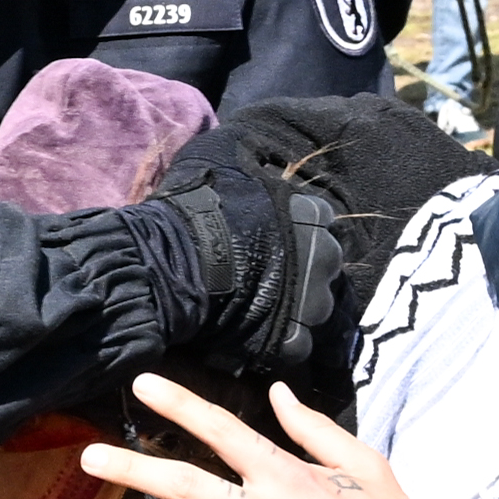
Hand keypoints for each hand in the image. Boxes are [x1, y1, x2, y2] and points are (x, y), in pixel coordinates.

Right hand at [144, 134, 344, 376]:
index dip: (299, 234)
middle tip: (267, 279)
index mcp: (311, 215)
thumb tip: (252, 154)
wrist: (174, 264)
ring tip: (258, 310)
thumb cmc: (196, 212)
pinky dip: (277, 343)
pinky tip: (253, 335)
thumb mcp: (225, 164)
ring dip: (294, 311)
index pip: (321, 222)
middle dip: (304, 275)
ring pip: (315, 310)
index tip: (276, 242)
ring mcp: (311, 301)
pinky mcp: (290, 338)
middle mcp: (322, 256)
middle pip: (324, 269)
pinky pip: (296, 345)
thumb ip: (251, 164)